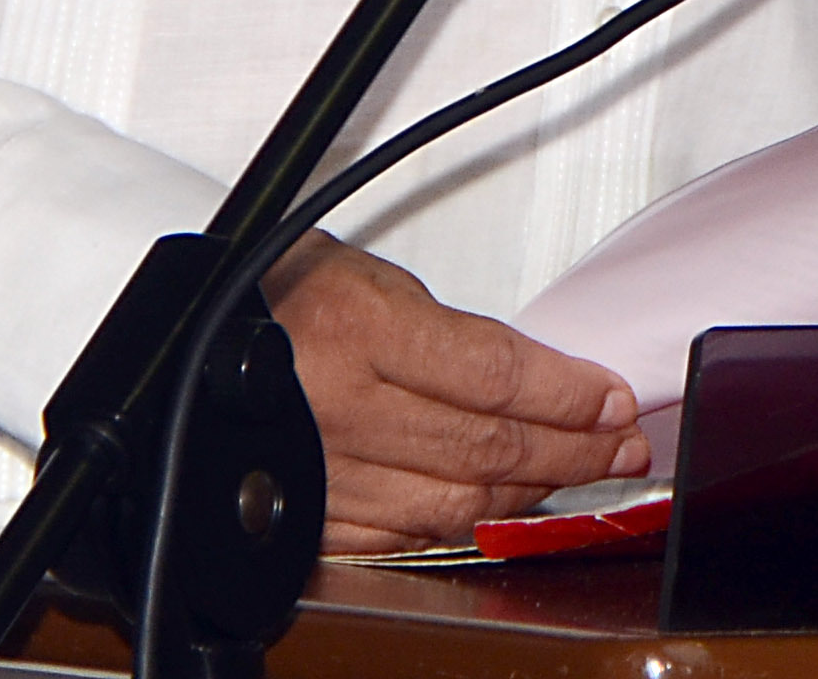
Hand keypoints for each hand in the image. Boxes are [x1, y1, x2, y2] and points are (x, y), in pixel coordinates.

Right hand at [268, 244, 643, 549]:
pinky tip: (499, 509)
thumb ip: (459, 338)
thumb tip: (546, 382)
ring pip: (454, 504)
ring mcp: (320, 469)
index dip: (569, 394)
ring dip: (531, 493)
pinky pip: (403, 537)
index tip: (613, 398)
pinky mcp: (307, 515)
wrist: (200, 330)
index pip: (496, 377)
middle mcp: (337, 404)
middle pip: (486, 446)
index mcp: (357, 328)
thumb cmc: (280, 290)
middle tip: (617, 444)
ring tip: (577, 474)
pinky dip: (462, 526)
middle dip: (572, 449)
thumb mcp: (378, 279)